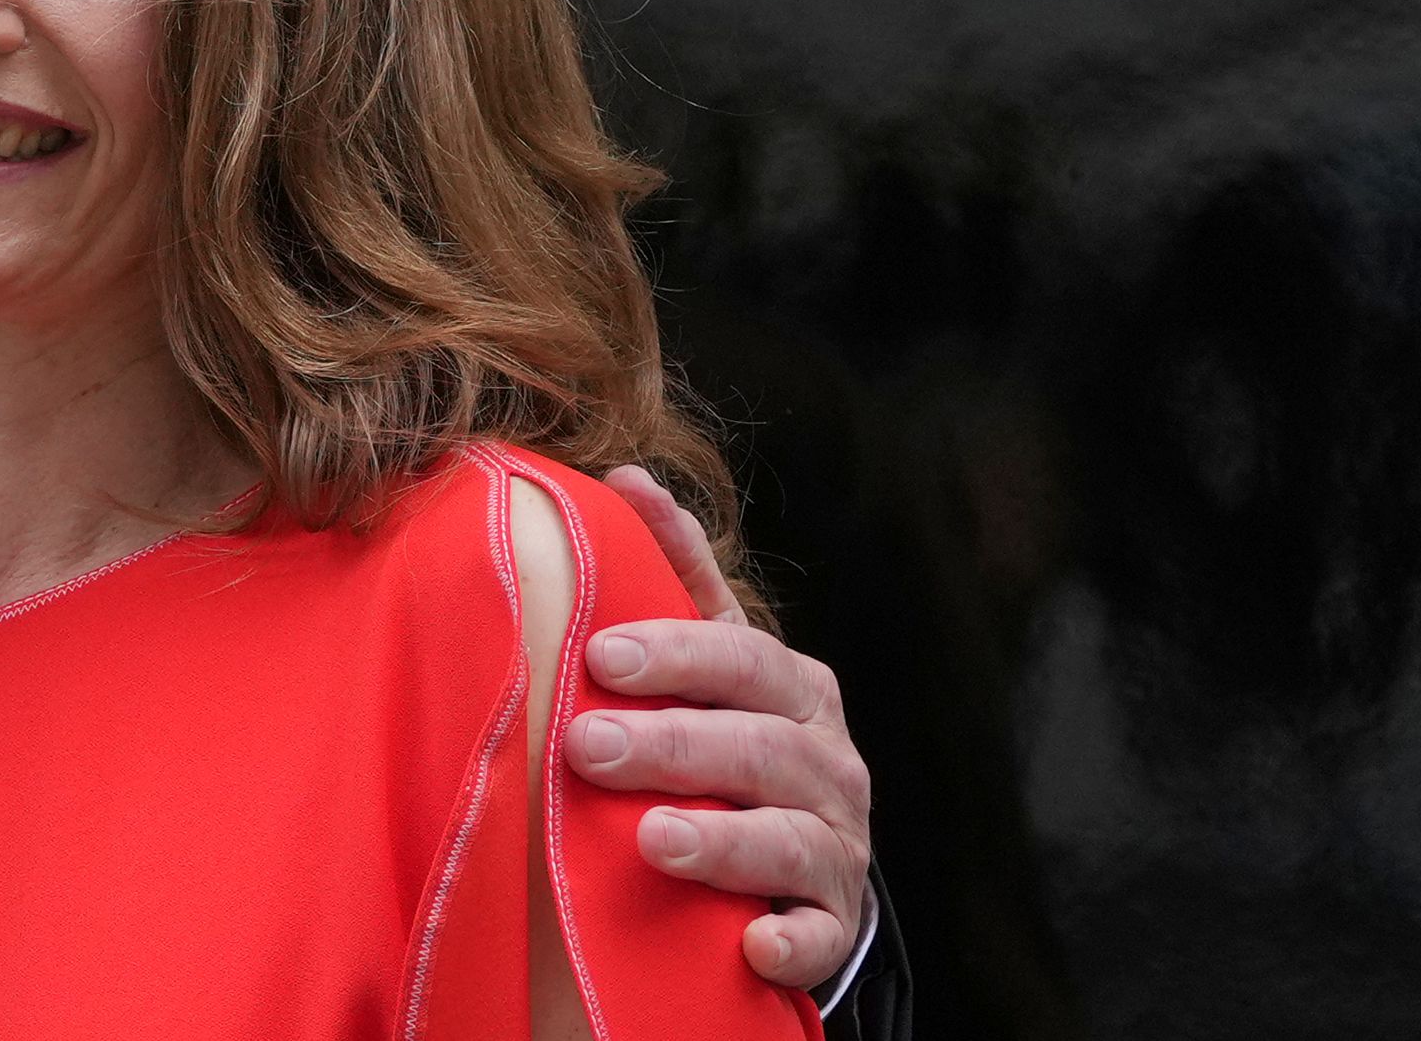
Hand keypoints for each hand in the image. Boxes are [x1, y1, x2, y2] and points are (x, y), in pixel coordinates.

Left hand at [575, 465, 872, 991]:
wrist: (799, 863)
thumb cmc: (735, 740)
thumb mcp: (715, 659)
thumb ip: (679, 575)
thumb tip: (626, 478)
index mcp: (793, 688)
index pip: (740, 658)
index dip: (674, 654)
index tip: (600, 654)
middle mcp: (827, 762)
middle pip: (755, 746)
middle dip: (671, 745)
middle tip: (585, 745)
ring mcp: (836, 845)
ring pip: (787, 838)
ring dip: (721, 841)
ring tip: (651, 839)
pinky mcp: (831, 922)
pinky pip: (818, 935)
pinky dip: (789, 940)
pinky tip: (748, 942)